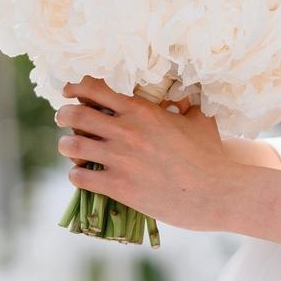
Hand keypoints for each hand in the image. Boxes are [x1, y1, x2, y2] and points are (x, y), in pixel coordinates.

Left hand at [55, 76, 238, 231]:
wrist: (216, 192)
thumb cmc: (211, 155)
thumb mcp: (201, 120)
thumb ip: (187, 104)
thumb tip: (185, 94)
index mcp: (143, 111)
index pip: (95, 89)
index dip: (76, 87)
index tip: (70, 92)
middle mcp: (126, 131)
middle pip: (75, 115)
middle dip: (64, 115)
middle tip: (65, 120)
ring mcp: (120, 159)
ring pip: (71, 146)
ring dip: (66, 147)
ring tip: (71, 149)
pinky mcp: (118, 187)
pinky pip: (79, 177)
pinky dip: (76, 175)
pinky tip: (84, 175)